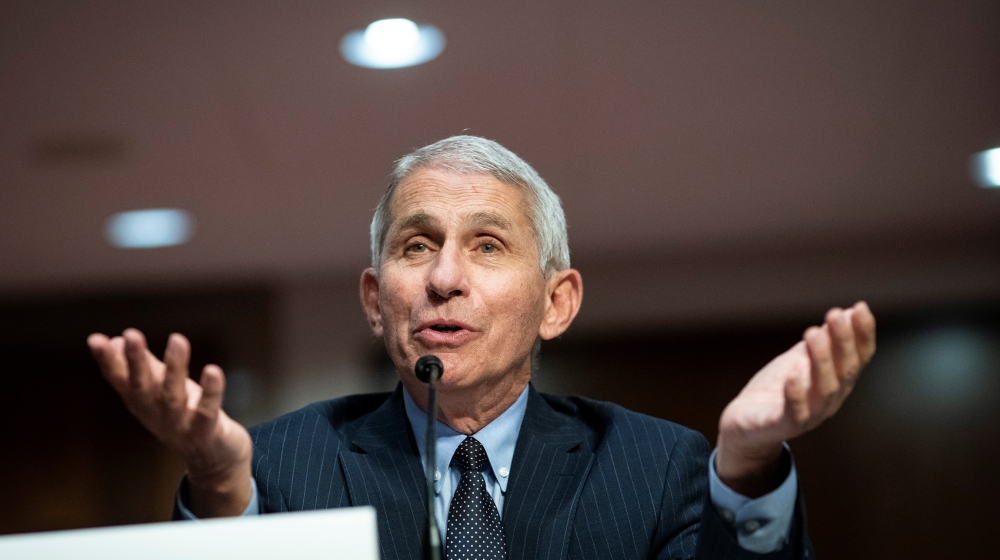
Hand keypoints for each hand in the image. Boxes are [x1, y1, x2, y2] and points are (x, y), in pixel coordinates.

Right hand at [87, 328, 252, 516]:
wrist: (214, 456)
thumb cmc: (185, 414)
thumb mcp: (161, 388)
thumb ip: (143, 366)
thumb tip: (116, 338)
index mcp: (141, 402)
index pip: (120, 380)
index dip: (108, 361)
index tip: (96, 339)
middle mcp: (155, 415)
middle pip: (142, 387)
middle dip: (136, 361)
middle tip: (130, 335)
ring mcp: (179, 426)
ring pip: (173, 397)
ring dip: (174, 368)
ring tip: (178, 339)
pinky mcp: (205, 433)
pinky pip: (207, 412)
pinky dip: (210, 392)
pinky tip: (212, 371)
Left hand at [715, 302, 875, 496]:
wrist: (745, 424)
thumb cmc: (777, 389)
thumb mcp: (801, 358)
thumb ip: (824, 339)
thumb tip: (850, 311)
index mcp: (837, 382)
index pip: (859, 357)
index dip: (863, 334)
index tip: (860, 307)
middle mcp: (830, 400)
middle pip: (846, 371)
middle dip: (843, 341)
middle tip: (835, 314)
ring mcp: (809, 415)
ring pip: (824, 390)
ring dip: (822, 361)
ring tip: (813, 333)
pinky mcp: (782, 426)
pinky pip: (795, 414)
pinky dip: (796, 395)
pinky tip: (793, 374)